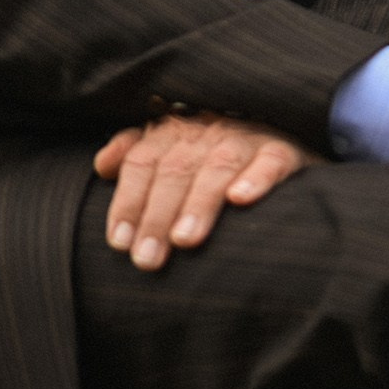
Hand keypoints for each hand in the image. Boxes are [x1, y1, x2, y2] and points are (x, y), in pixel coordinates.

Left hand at [94, 112, 321, 271]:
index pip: (144, 161)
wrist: (284, 132)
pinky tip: (241, 199)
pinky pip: (273, 160)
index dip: (128, 201)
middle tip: (147, 258)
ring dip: (199, 202)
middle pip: (176, 169)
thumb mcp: (175, 146)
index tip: (120, 242)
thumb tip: (103, 166)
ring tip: (185, 239)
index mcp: (177, 130)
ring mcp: (249, 138)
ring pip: (219, 166)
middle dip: (157, 215)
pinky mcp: (286, 150)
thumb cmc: (216, 153)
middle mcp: (210, 130)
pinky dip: (257, 177)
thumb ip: (138, 154)